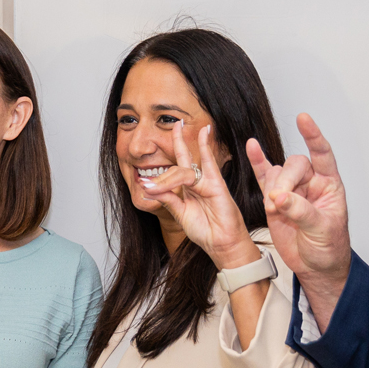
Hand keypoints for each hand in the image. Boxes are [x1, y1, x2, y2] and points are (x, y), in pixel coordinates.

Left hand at [139, 122, 259, 268]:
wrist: (221, 244)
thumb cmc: (205, 231)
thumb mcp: (180, 214)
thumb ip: (167, 199)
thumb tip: (148, 189)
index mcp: (189, 190)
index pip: (175, 171)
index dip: (160, 174)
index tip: (146, 181)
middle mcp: (198, 182)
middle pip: (185, 157)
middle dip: (179, 139)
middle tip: (174, 123)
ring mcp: (207, 182)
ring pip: (184, 169)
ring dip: (166, 177)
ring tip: (152, 186)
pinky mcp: (217, 184)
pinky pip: (209, 162)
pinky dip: (204, 147)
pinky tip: (204, 132)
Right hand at [246, 113, 351, 325]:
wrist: (316, 267)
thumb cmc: (328, 248)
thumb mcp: (322, 230)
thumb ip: (302, 211)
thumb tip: (280, 198)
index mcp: (329, 185)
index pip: (323, 154)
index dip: (314, 137)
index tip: (303, 120)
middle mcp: (311, 183)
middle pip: (294, 165)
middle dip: (284, 181)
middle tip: (278, 202)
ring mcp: (292, 190)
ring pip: (277, 173)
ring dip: (272, 187)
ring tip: (273, 209)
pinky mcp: (274, 200)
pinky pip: (264, 176)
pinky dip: (257, 163)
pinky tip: (252, 147)